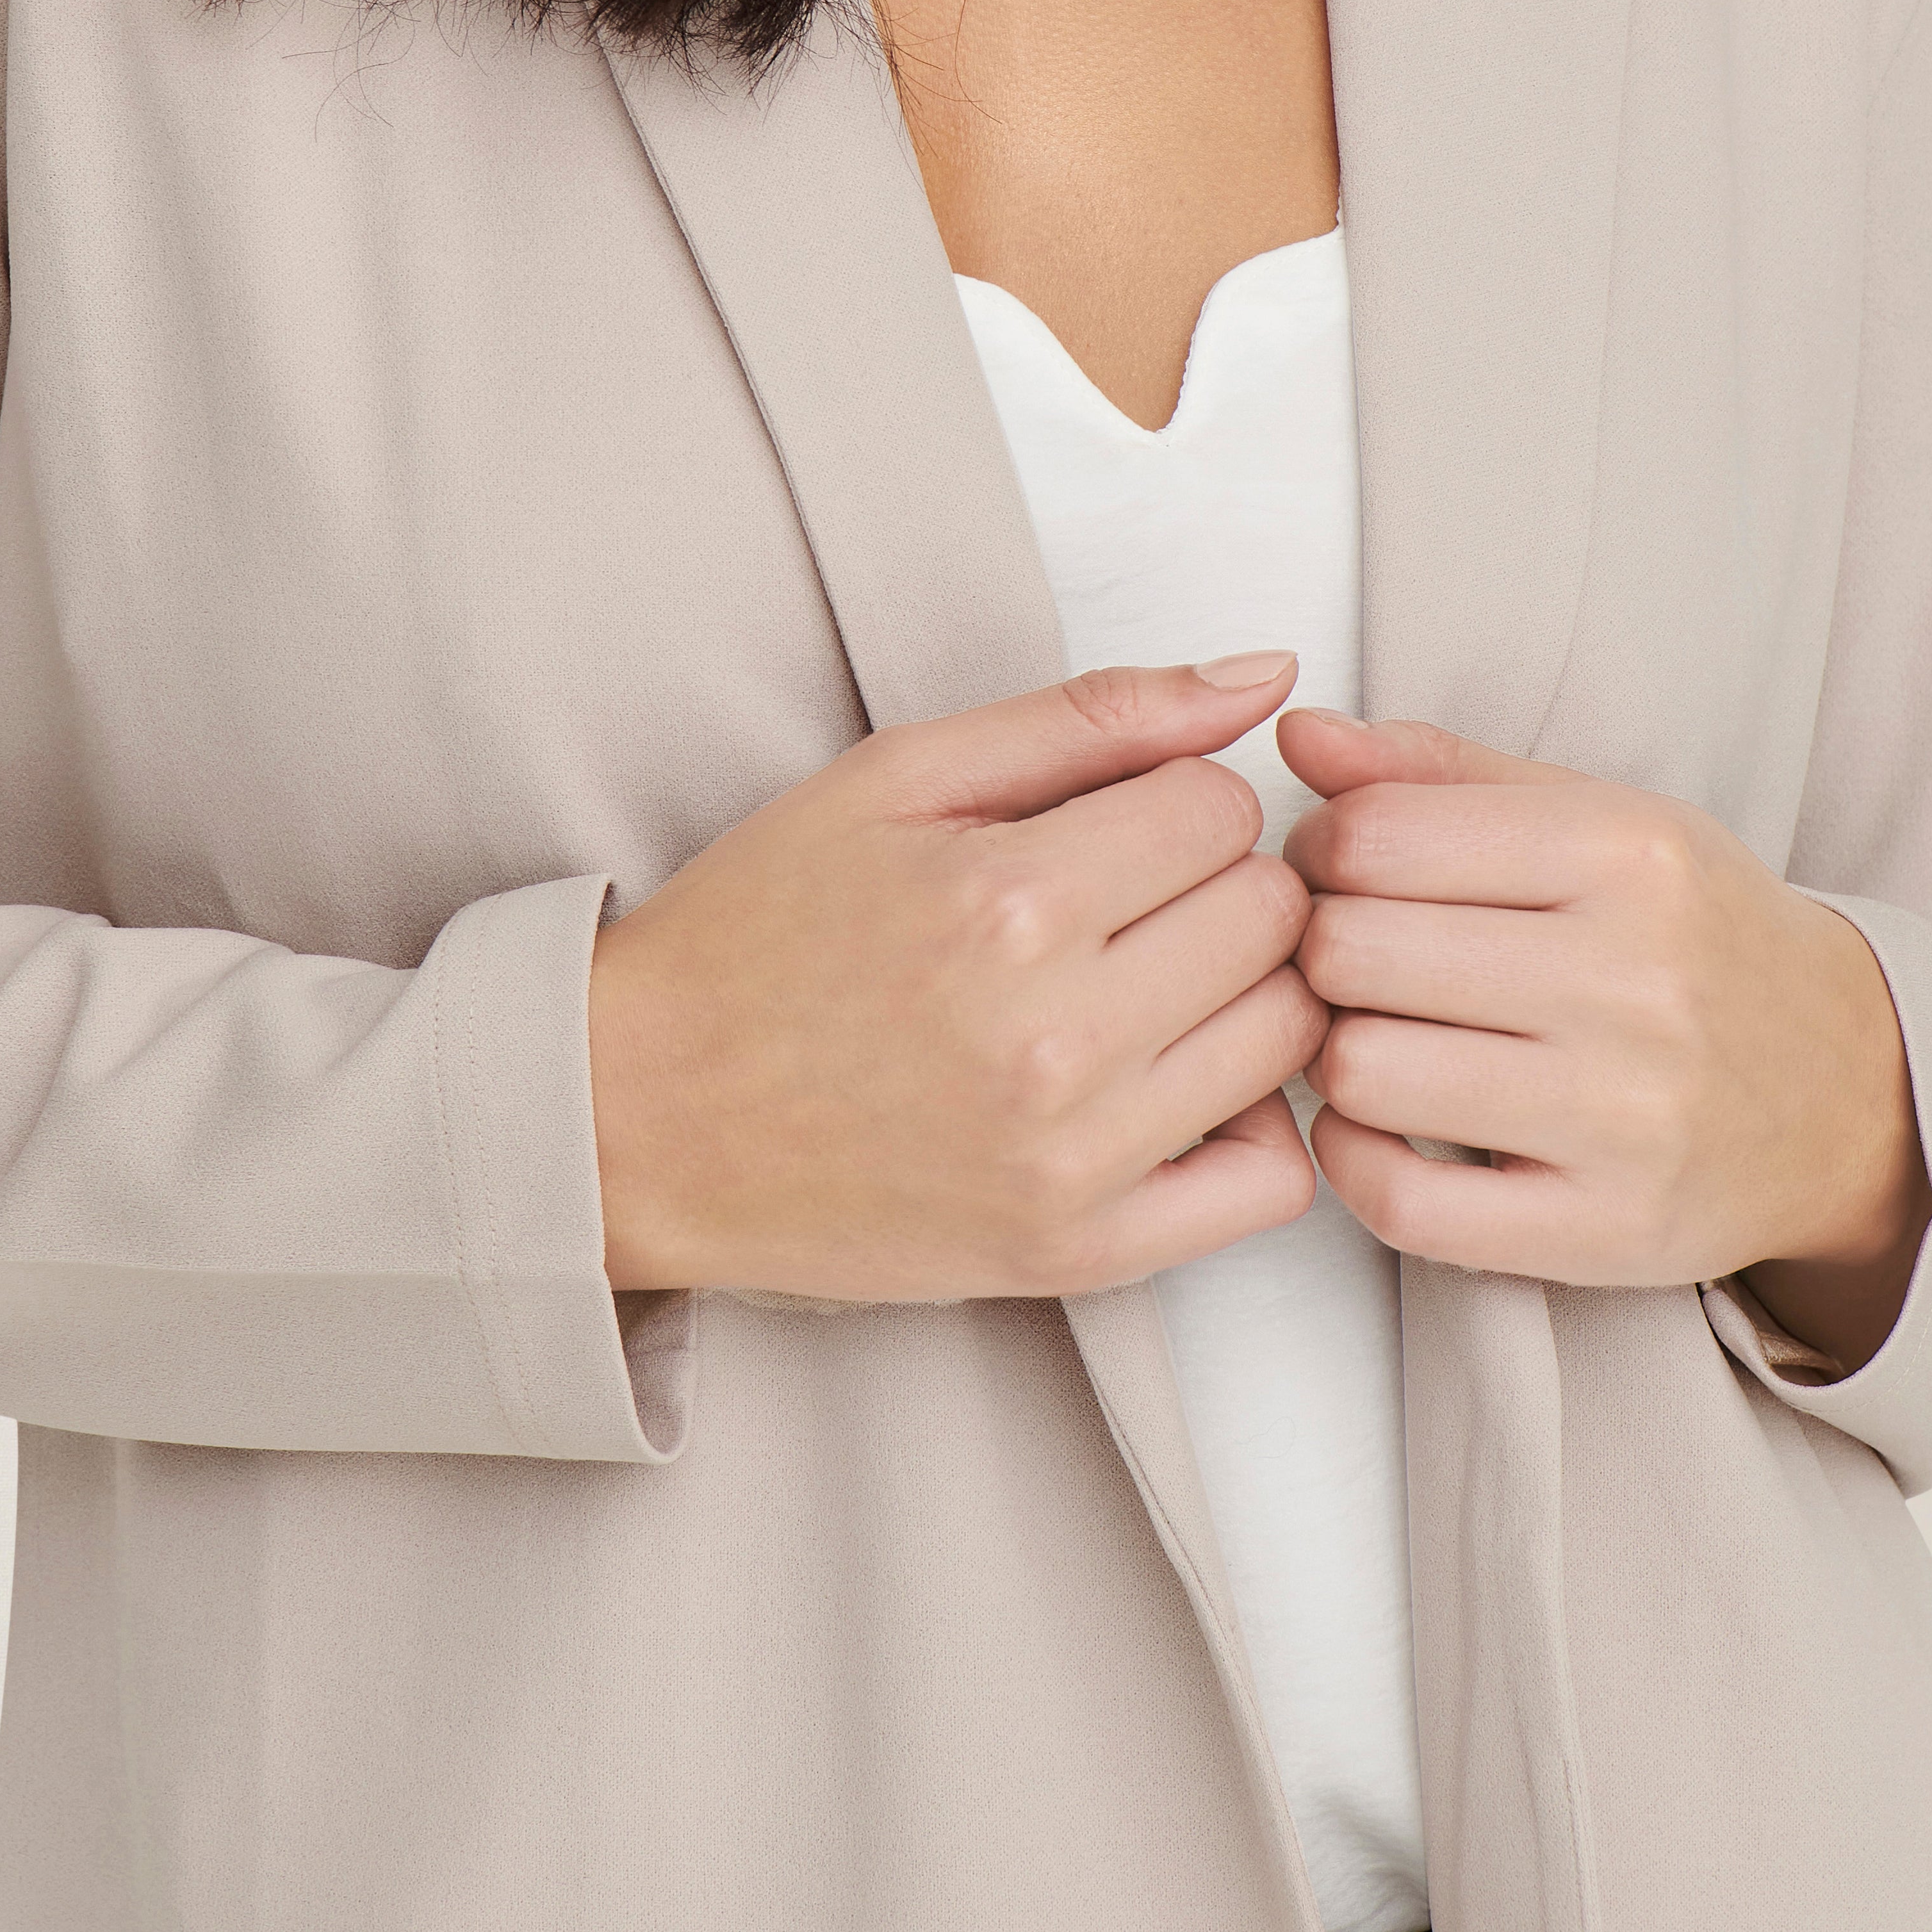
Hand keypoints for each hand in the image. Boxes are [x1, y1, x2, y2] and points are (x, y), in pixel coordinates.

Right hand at [586, 657, 1328, 1301]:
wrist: (643, 1111)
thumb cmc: (761, 928)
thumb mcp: (899, 775)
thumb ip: (1091, 715)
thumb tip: (1265, 676)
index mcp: (1007, 899)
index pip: (1219, 808)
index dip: (1174, 797)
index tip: (1112, 822)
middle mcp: (1053, 1037)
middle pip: (1270, 918)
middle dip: (1217, 884)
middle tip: (1130, 897)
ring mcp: (1071, 1160)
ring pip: (1288, 1039)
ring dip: (1239, 994)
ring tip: (1146, 980)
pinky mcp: (1078, 1255)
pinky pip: (1267, 1180)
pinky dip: (1249, 1122)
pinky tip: (1170, 1081)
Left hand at [1278, 708, 1931, 1368]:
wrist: (1854, 1092)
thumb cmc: (1698, 938)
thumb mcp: (1599, 818)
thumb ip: (1439, 771)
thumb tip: (1301, 739)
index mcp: (1628, 854)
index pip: (1373, 837)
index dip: (1316, 852)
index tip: (1334, 873)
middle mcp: (1635, 982)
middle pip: (1350, 950)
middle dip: (1318, 949)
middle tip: (1347, 959)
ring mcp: (1626, 1117)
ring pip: (1360, 1072)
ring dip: (1334, 1054)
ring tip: (1375, 1035)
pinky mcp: (1607, 1231)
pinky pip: (1402, 1203)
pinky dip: (1352, 1161)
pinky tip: (1377, 1127)